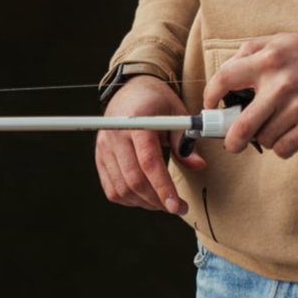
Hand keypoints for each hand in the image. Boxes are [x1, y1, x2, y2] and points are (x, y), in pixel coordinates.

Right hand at [94, 75, 204, 214]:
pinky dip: (129, 200)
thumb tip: (198, 165)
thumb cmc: (156, 101)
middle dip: (157, 200)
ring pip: (122, 189)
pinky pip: (112, 189)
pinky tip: (145, 197)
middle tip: (177, 207)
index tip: (176, 205)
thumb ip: (185, 140)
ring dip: (145, 203)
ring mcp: (104, 149)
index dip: (163, 187)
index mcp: (137, 122)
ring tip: (164, 203)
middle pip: (134, 180)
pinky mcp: (100, 158)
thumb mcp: (176, 113)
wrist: (130, 90)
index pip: (148, 161)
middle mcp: (116, 136)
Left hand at [202, 34, 297, 158]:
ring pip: (264, 139)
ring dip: (267, 137)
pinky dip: (284, 146)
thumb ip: (254, 51)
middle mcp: (280, 83)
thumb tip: (227, 70)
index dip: (210, 95)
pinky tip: (293, 134)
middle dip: (231, 140)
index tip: (210, 106)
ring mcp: (297, 106)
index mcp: (269, 58)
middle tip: (232, 142)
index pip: (224, 78)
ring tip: (279, 125)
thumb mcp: (285, 41)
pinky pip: (283, 148)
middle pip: (240, 125)